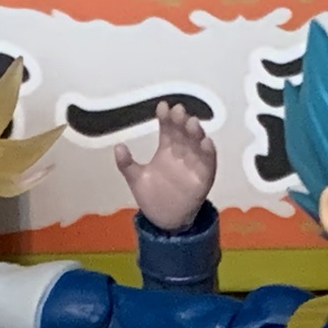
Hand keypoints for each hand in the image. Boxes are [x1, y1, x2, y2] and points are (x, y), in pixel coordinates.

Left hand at [114, 100, 216, 232]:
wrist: (165, 221)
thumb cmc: (153, 197)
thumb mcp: (136, 179)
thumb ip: (127, 164)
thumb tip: (118, 147)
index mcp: (167, 149)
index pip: (168, 128)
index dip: (166, 118)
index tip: (162, 107)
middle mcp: (182, 152)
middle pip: (183, 132)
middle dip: (181, 121)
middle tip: (177, 111)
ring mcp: (194, 163)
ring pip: (197, 144)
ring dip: (196, 133)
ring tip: (192, 123)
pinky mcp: (204, 177)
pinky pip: (209, 162)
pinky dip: (209, 152)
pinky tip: (206, 143)